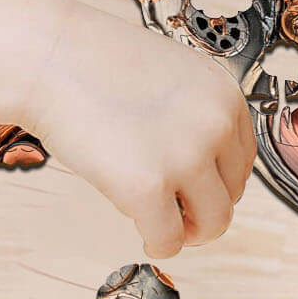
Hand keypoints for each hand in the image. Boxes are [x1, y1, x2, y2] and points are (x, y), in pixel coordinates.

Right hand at [26, 1, 255, 258]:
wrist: (53, 56)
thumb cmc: (100, 65)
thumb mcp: (175, 77)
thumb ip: (198, 117)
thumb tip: (207, 176)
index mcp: (225, 95)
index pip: (244, 159)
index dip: (217, 180)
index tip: (193, 187)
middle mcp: (217, 124)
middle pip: (232, 194)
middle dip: (202, 207)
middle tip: (173, 208)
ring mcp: (186, 156)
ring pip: (212, 223)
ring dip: (187, 230)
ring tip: (160, 221)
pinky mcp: (148, 188)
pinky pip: (168, 240)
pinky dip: (157, 242)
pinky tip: (141, 230)